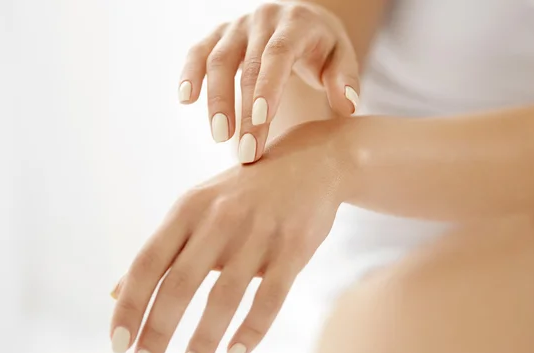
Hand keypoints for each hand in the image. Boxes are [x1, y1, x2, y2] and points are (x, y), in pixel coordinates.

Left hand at [109, 122, 346, 352]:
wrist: (308, 163)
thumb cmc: (242, 193)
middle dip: (158, 331)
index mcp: (188, 209)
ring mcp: (259, 232)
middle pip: (181, 282)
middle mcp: (220, 218)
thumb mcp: (196, 208)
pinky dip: (251, 331)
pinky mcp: (294, 247)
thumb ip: (161, 249)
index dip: (129, 305)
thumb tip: (116, 292)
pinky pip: (270, 298)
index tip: (118, 345)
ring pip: (225, 295)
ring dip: (204, 338)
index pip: (148, 262)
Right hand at [177, 1, 359, 162]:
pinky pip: (198, 52)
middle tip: (246, 153)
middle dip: (245, 113)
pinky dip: (189, 73)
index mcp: (296, 23)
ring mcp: (237, 26)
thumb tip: (347, 107)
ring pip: (218, 61)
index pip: (278, 54)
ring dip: (216, 101)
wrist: (302, 22)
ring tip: (220, 137)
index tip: (262, 120)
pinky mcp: (218, 35)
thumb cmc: (323, 47)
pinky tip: (186, 99)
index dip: (267, 86)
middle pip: (248, 68)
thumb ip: (345, 79)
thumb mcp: (342, 57)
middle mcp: (263, 19)